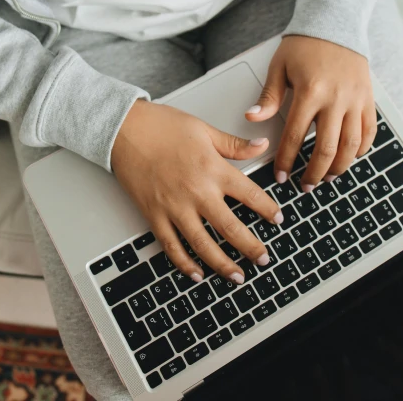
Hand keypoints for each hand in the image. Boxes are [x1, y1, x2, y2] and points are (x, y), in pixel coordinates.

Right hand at [111, 100, 281, 283]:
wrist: (124, 129)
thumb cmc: (162, 125)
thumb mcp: (204, 129)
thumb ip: (234, 144)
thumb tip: (261, 145)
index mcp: (213, 169)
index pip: (250, 195)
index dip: (268, 210)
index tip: (278, 219)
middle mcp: (197, 192)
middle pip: (231, 228)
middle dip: (251, 248)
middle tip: (264, 259)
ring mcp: (174, 207)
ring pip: (203, 245)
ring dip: (222, 264)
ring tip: (237, 276)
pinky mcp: (154, 215)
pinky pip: (171, 246)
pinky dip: (184, 264)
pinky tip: (196, 274)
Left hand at [246, 36, 376, 187]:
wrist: (335, 23)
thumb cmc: (305, 44)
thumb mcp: (280, 67)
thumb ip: (269, 96)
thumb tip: (252, 118)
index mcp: (310, 92)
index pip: (294, 136)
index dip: (286, 160)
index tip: (281, 175)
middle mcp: (336, 99)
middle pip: (326, 148)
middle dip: (314, 173)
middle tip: (306, 185)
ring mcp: (355, 100)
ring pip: (351, 145)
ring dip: (339, 167)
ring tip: (327, 177)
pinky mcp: (368, 98)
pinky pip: (369, 131)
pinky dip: (361, 149)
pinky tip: (350, 158)